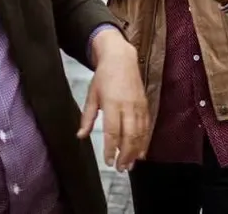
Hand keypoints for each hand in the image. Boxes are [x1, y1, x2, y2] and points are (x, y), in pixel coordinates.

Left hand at [78, 31, 149, 171]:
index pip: (112, 132)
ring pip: (140, 133)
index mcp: (112, 103)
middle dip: (125, 155)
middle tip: (120, 168)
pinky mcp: (145, 105)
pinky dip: (145, 141)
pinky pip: (147, 127)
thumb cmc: (103, 76)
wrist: (121, 58)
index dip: (110, 149)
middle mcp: (127, 106)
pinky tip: (141, 152)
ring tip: (130, 165)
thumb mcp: (91, 95)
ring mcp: (138, 106)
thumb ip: (87, 117)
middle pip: (129, 136)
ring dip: (135, 151)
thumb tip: (80, 135)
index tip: (108, 161)